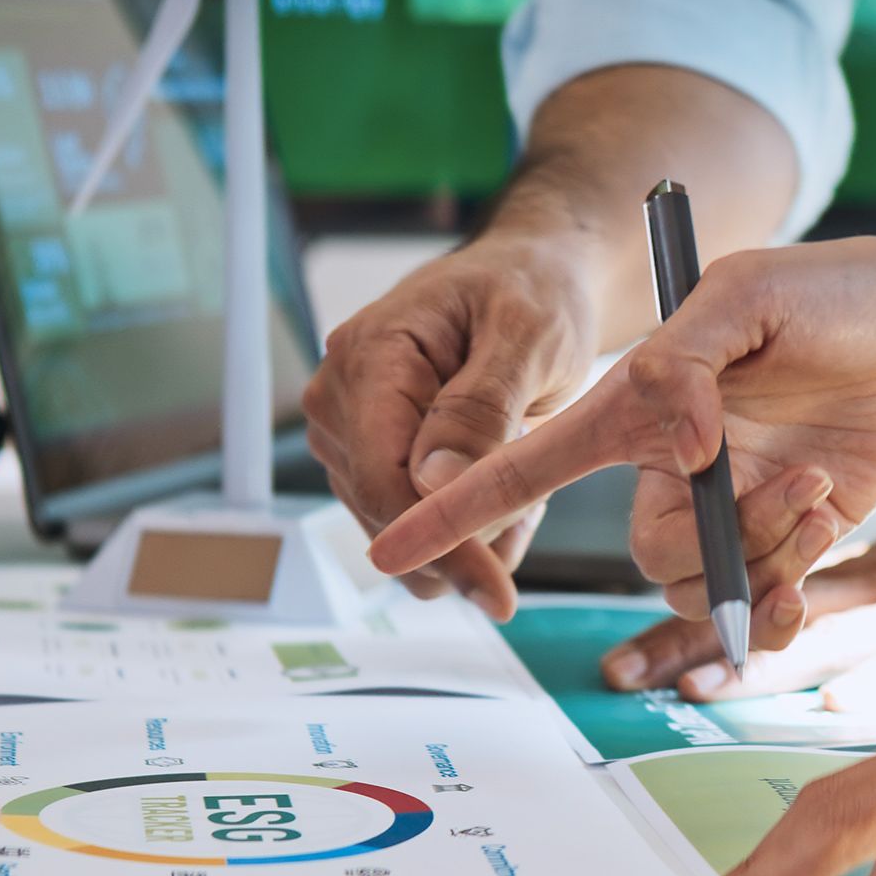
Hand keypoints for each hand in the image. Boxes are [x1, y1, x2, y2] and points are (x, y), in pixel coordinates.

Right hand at [303, 236, 599, 620]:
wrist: (526, 281)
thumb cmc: (530, 292)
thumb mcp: (529, 336)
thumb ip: (481, 406)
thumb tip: (433, 482)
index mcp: (369, 356)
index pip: (382, 478)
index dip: (437, 543)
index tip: (497, 595)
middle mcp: (338, 398)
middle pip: (385, 515)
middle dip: (468, 537)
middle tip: (538, 506)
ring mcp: (344, 433)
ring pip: (399, 533)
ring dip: (472, 530)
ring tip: (525, 478)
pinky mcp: (363, 460)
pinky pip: (409, 525)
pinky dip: (465, 526)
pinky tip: (502, 487)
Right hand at [369, 236, 875, 648]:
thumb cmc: (845, 286)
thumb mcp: (749, 294)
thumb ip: (685, 363)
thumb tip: (675, 448)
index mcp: (635, 404)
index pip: (524, 464)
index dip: (453, 510)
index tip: (388, 551)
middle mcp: (668, 462)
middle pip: (642, 550)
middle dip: (716, 544)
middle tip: (794, 484)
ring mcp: (725, 504)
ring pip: (700, 582)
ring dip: (769, 553)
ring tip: (827, 485)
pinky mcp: (783, 534)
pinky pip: (754, 604)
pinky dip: (786, 599)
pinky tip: (825, 551)